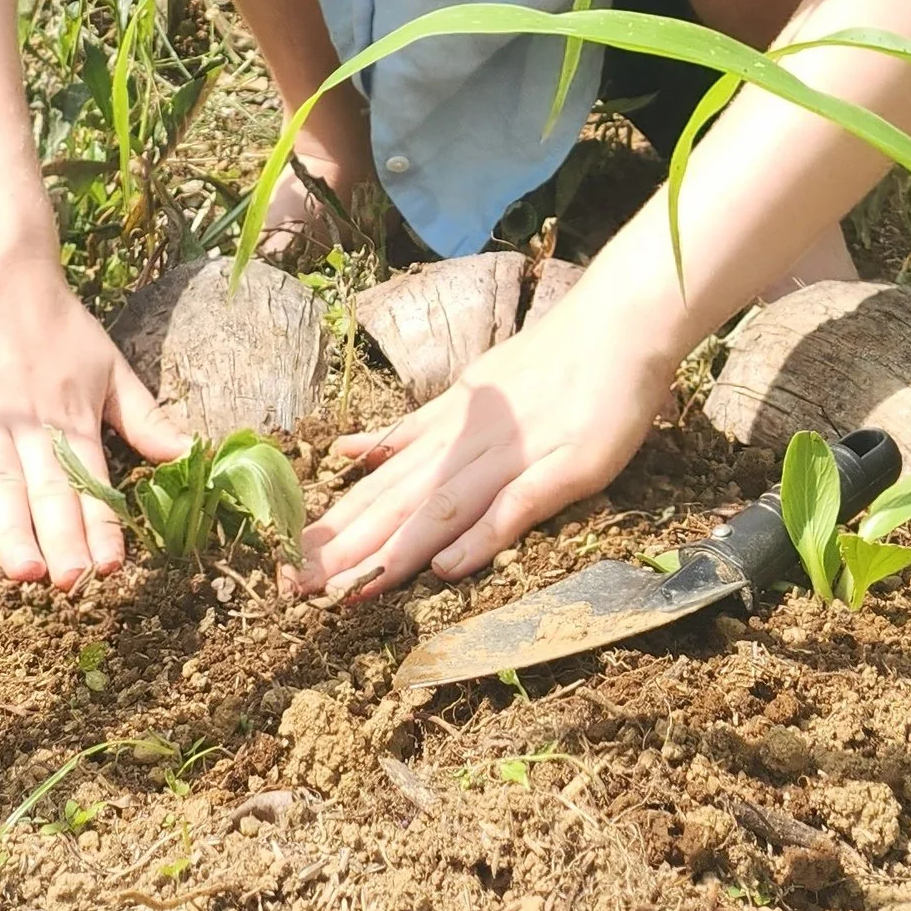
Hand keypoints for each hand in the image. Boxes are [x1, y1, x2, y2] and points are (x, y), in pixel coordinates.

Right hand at [0, 242, 191, 590]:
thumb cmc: (57, 325)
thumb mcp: (110, 367)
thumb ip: (145, 419)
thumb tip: (192, 455)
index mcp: (73, 417)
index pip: (90, 481)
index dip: (100, 525)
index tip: (111, 567)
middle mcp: (29, 423)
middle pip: (46, 489)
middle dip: (60, 537)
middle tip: (72, 583)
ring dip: (12, 530)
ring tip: (27, 574)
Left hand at [286, 293, 674, 599]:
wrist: (619, 323)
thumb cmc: (550, 359)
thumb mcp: (470, 391)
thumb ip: (415, 428)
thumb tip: (351, 449)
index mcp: (447, 426)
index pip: (381, 482)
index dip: (337, 523)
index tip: (292, 558)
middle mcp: (470, 441)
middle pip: (399, 499)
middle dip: (348, 546)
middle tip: (299, 586)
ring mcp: (516, 453)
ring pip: (444, 505)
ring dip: (396, 549)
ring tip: (352, 588)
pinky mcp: (564, 467)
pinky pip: (515, 506)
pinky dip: (480, 536)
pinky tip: (446, 567)